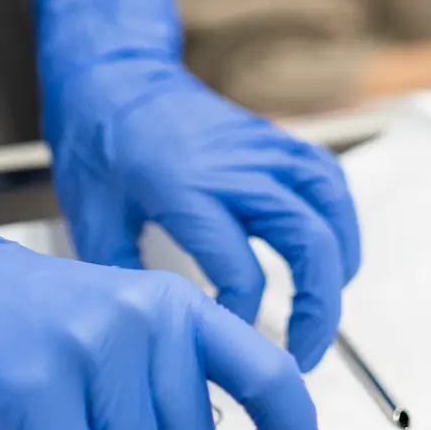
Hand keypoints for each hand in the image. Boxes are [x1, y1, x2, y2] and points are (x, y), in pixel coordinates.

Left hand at [34, 0, 362, 371]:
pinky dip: (340, 222)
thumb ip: (125, 279)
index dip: (240, 322)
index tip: (226, 348)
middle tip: (302, 356)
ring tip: (322, 313)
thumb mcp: (91, 217)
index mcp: (185, 188)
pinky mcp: (274, 140)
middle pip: (306, 240)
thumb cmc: (97, 139)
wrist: (114, 73)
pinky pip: (327, 179)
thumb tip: (152, 336)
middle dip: (316, 310)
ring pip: (330, 208)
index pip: (239, 271)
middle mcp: (235, 166)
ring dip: (338, 267)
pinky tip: (330, 255)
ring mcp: (262, 148)